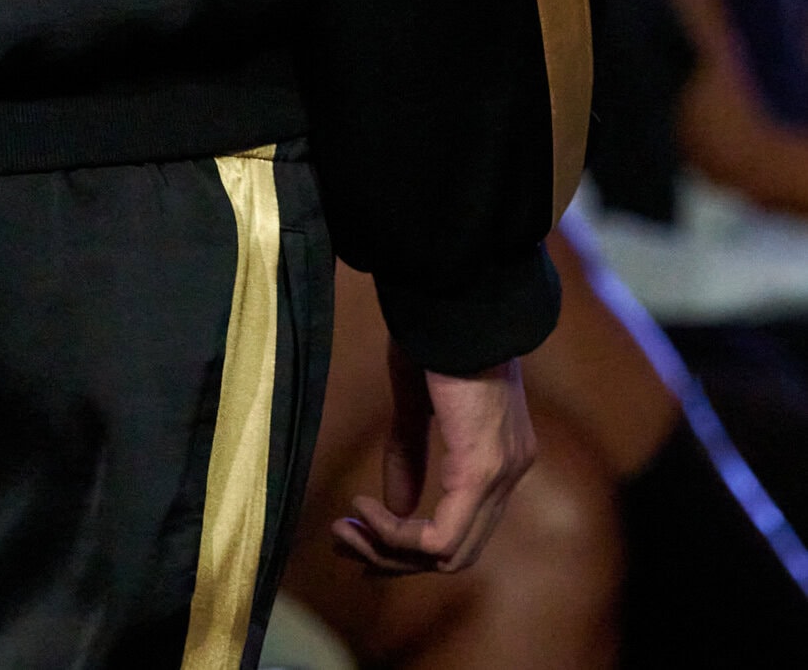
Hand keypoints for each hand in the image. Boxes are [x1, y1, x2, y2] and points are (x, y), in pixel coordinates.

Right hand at [333, 343, 535, 573]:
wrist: (453, 295)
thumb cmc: (434, 333)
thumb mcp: (416, 400)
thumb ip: (410, 451)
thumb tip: (396, 504)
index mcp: (500, 455)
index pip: (464, 529)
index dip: (411, 545)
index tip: (361, 533)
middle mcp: (510, 473)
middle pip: (457, 553)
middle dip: (394, 557)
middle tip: (343, 542)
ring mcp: (500, 474)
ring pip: (450, 555)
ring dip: (390, 551)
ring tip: (346, 529)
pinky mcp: (480, 469)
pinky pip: (441, 537)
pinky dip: (397, 535)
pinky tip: (365, 508)